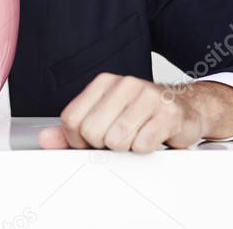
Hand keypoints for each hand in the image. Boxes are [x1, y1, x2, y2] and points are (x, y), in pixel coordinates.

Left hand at [38, 73, 232, 153]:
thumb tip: (45, 138)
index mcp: (104, 83)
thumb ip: (72, 129)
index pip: (71, 120)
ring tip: (137, 135)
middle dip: (104, 146)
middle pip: (92, 132)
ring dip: (127, 148)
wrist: (187, 109)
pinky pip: (141, 145)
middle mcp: (124, 84)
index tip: (92, 142)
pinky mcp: (168, 113)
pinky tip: (152, 137)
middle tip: (120, 138)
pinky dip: (145, 149)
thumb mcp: (105, 118)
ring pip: (116, 140)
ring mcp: (148, 95)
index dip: (78, 141)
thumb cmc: (142, 115)